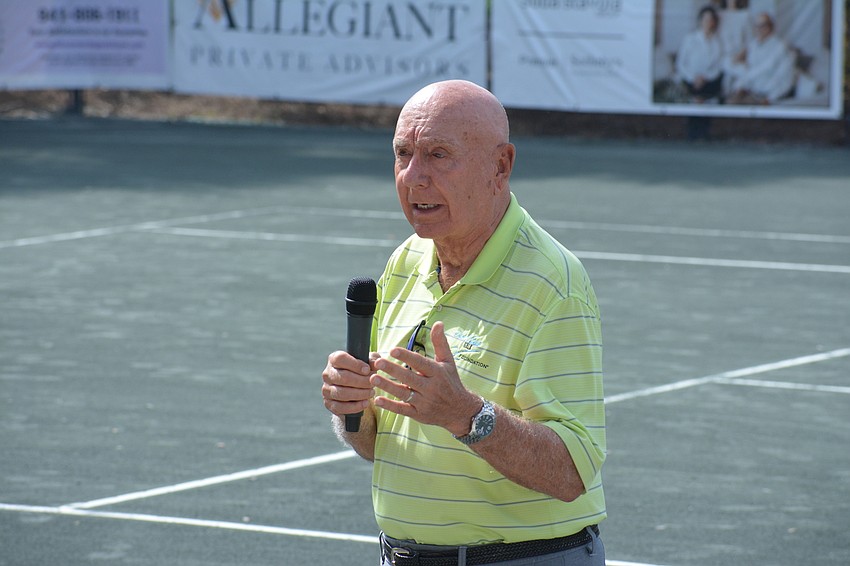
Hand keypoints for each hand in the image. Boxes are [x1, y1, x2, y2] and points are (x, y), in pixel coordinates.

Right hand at [322, 351, 377, 416]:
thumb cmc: (360, 372)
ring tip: (371, 393)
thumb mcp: (368, 363)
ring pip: (341, 393)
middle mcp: (327, 374)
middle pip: (342, 377)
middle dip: (361, 382)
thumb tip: (377, 363)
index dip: (355, 364)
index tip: (367, 370)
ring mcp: (326, 389)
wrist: (354, 389)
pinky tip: (365, 403)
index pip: (340, 359)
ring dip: (359, 394)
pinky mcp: (329, 403)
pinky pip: (340, 407)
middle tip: (372, 384)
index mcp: (334, 359)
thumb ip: (372, 361)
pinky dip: (355, 406)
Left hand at [371, 321, 481, 436]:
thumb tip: (438, 323)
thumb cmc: (451, 382)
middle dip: (393, 370)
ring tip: (373, 378)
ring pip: (404, 394)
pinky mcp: (419, 414)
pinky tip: (377, 399)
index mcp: (437, 373)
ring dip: (388, 386)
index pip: (420, 363)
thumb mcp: (448, 361)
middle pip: (410, 378)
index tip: (393, 350)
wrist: (460, 410)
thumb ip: (440, 342)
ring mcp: (424, 402)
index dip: (407, 356)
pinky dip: (390, 406)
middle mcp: (431, 388)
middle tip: (378, 362)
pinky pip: (403, 410)